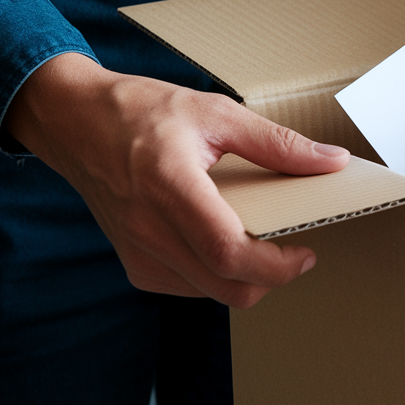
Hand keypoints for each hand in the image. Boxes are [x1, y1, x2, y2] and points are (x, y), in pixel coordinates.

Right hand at [6, 53, 348, 307]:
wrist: (73, 122)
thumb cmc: (139, 112)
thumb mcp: (216, 113)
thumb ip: (277, 143)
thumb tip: (331, 161)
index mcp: (170, 187)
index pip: (229, 251)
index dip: (277, 265)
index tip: (306, 252)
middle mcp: (149, 229)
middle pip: (227, 285)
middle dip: (273, 278)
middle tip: (295, 252)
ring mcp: (138, 251)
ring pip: (211, 292)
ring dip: (247, 278)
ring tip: (263, 242)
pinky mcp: (134, 263)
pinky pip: (190, 287)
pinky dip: (219, 276)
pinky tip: (227, 243)